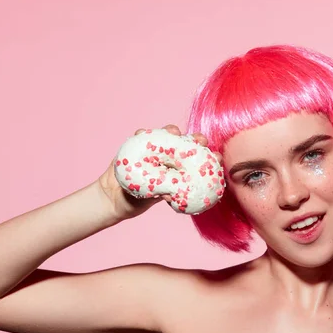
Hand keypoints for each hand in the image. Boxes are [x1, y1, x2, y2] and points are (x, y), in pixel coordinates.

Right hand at [96, 125, 221, 220]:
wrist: (115, 198)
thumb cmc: (139, 201)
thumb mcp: (153, 199)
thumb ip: (161, 194)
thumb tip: (169, 194)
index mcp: (178, 170)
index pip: (197, 161)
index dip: (208, 157)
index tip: (217, 157)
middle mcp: (169, 158)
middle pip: (185, 145)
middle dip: (195, 140)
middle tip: (201, 140)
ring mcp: (153, 150)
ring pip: (165, 136)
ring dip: (171, 131)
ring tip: (174, 132)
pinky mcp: (136, 146)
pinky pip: (140, 137)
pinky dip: (142, 133)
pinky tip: (142, 133)